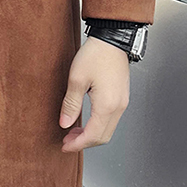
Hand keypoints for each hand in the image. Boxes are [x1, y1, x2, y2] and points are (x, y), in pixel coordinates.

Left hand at [58, 35, 129, 151]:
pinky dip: (98, 125)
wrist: (112, 40)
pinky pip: (111, 120)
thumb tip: (64, 124)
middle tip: (67, 140)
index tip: (64, 146)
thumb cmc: (95, 55)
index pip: (92, 136)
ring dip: (91, 134)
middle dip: (84, 142)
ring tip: (73, 131)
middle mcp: (118, 107)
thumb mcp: (77, 79)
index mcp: (107, 105)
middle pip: (102, 137)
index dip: (77, 144)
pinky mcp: (122, 97)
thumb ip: (71, 104)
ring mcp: (122, 103)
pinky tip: (86, 120)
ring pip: (108, 130)